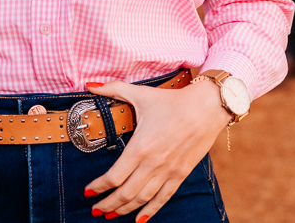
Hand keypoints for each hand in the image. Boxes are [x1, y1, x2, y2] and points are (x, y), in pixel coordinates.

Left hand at [84, 79, 230, 221]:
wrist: (208, 106)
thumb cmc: (173, 100)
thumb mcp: (141, 93)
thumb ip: (113, 89)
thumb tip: (88, 85)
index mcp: (141, 146)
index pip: (113, 177)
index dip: (98, 187)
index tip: (87, 191)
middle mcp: (153, 163)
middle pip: (125, 193)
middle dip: (107, 204)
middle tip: (95, 209)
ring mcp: (169, 171)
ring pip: (142, 199)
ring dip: (124, 210)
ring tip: (110, 216)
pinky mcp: (181, 173)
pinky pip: (163, 198)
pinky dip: (150, 211)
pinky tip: (140, 220)